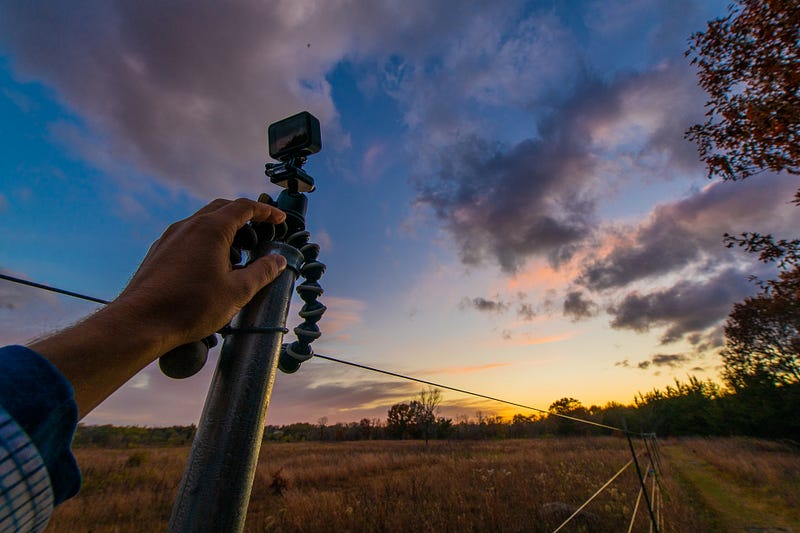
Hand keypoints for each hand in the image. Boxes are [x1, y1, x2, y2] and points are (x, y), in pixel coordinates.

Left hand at [30, 198, 286, 416]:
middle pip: (222, 209)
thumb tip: (278, 260)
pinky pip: (188, 236)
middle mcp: (188, 225)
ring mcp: (170, 237)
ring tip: (239, 254)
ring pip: (203, 223)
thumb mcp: (237, 291)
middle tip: (262, 232)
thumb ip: (262, 272)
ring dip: (225, 231)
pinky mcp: (159, 252)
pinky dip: (207, 242)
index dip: (265, 211)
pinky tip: (211, 266)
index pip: (243, 207)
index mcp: (211, 229)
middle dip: (245, 217)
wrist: (140, 322)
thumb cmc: (190, 306)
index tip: (280, 219)